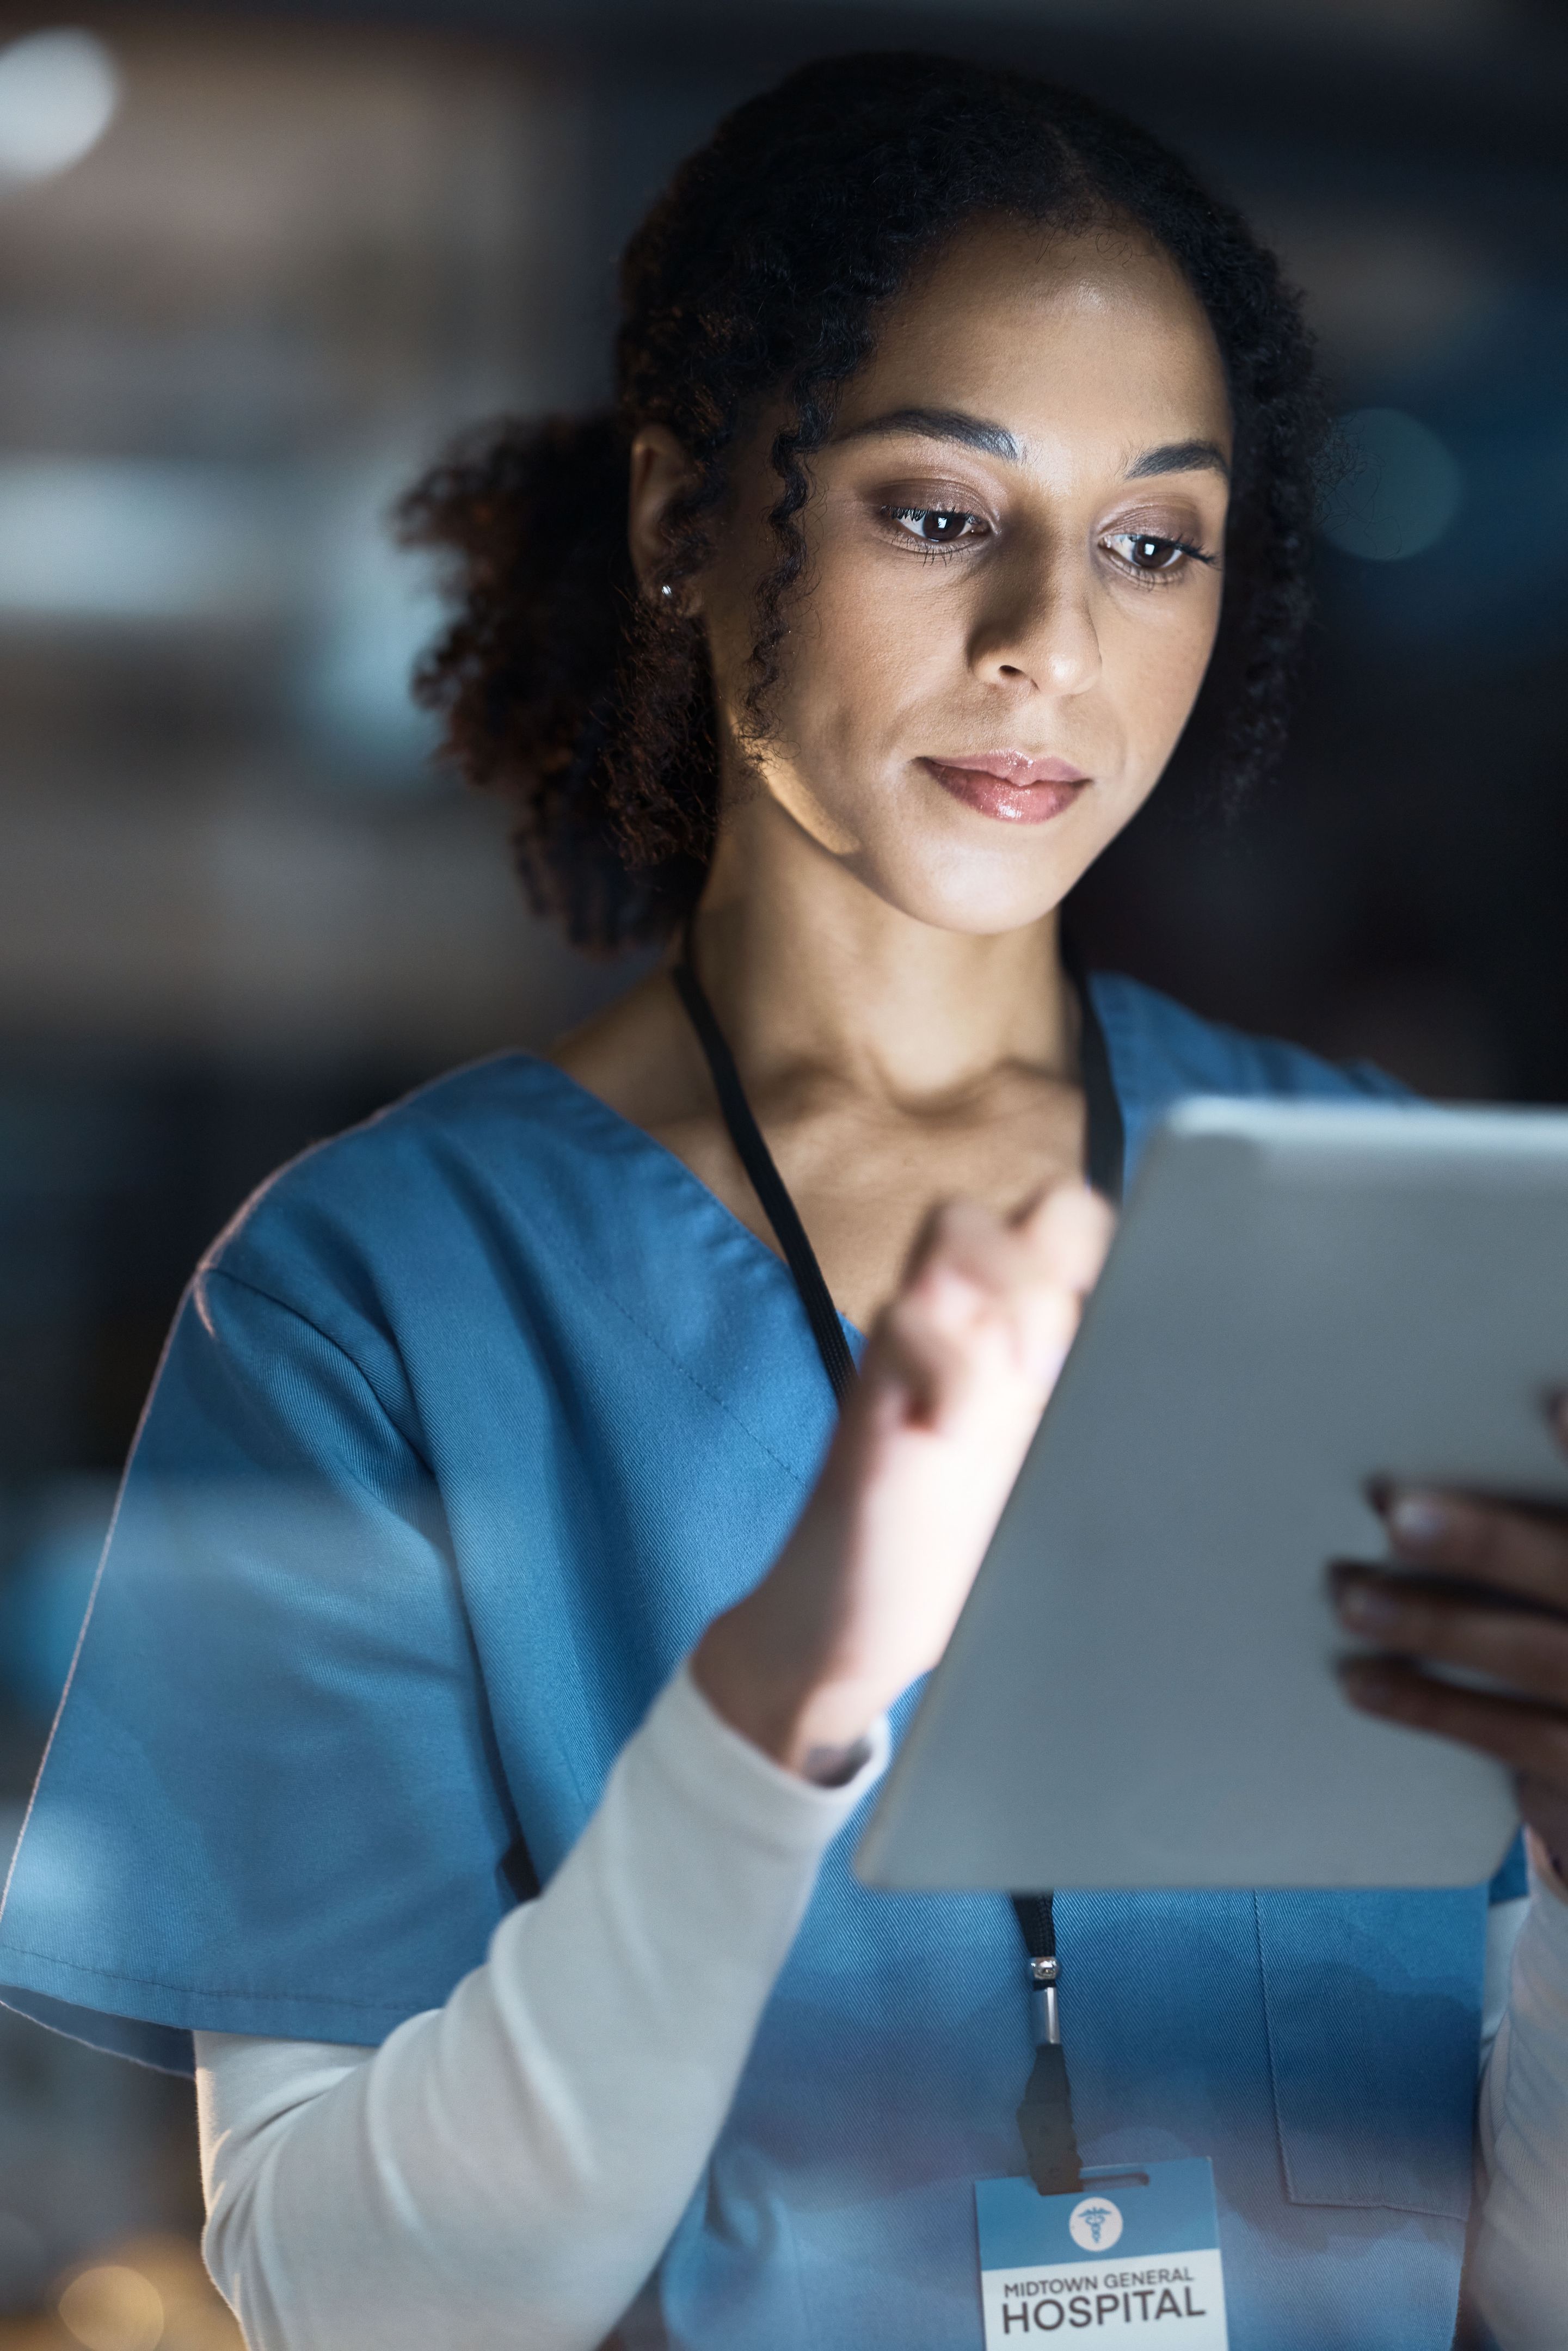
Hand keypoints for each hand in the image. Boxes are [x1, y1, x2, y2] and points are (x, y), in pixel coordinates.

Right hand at [692, 1184, 1112, 1779]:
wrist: (851, 1629)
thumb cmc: (961, 1562)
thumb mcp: (1057, 1487)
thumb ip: (1099, 1425)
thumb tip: (1212, 1418)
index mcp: (1040, 1346)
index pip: (1092, 1235)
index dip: (1123, 1246)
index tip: (1140, 1317)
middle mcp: (982, 1326)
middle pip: (1039, 1203)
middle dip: (1069, 1253)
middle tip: (1071, 1351)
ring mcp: (923, 1349)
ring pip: (958, 1224)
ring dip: (1009, 1282)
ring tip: (1026, 1374)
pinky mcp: (873, 1393)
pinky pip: (903, 1319)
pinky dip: (946, 1368)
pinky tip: (955, 1431)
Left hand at [1335, 1397, 1567, 1869]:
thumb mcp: (1566, 1554)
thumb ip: (1551, 1505)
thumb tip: (1521, 1416)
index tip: (1555, 1404)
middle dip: (1491, 1545)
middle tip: (1401, 1517)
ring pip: (1536, 1658)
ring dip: (1439, 1627)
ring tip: (1355, 1601)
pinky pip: (1515, 1739)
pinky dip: (1436, 1709)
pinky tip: (1363, 1682)